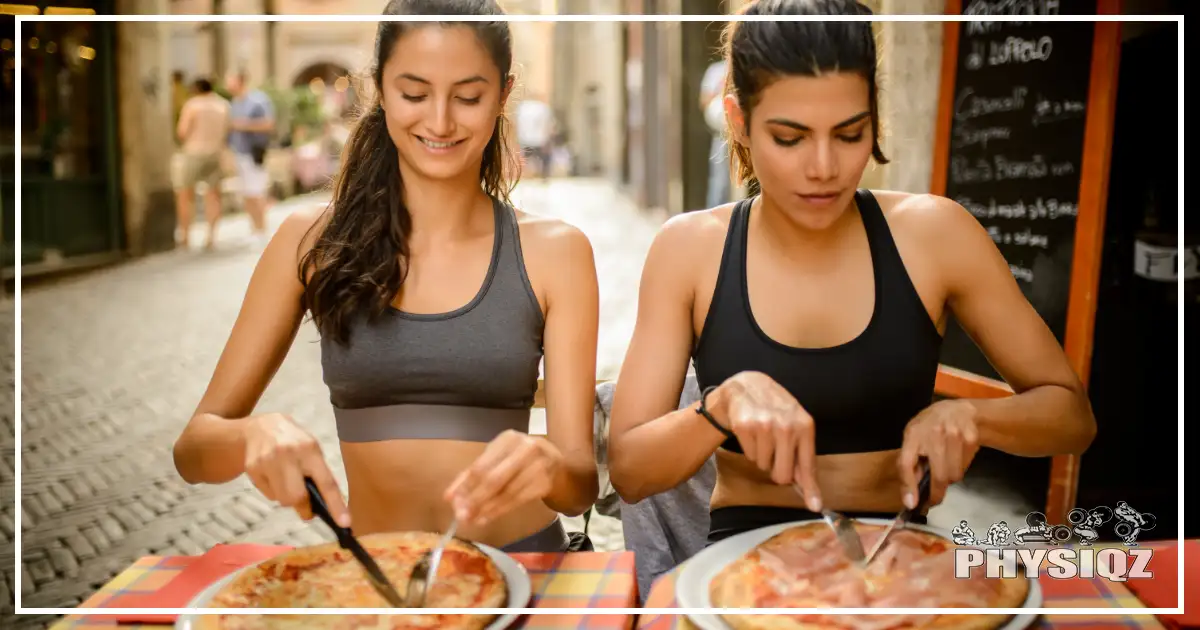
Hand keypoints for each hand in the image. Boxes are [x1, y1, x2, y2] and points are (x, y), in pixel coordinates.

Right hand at [242, 413, 349, 526]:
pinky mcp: (252, 468)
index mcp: (309, 449)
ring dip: (288, 499)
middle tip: (308, 510)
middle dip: (304, 508)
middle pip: (297, 497)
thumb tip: (326, 504)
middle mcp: (287, 454)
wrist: (260, 428)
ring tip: (288, 483)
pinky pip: (268, 495)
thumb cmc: (293, 441)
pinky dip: (274, 492)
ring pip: (282, 499)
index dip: (336, 504)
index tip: (344, 522)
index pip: (326, 482)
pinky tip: (274, 477)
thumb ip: (319, 472)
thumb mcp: (311, 449)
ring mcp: (267, 461)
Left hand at [444, 430, 561, 526]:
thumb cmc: (520, 459)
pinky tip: (488, 518)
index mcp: (508, 439)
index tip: (450, 500)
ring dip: (487, 509)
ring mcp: (538, 465)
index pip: (482, 464)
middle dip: (475, 499)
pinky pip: (518, 500)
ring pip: (506, 492)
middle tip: (461, 516)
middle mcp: (525, 448)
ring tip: (472, 520)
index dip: (465, 484)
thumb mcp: (498, 459)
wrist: (556, 462)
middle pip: (494, 479)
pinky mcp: (545, 483)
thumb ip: (474, 475)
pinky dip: (500, 510)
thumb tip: (449, 496)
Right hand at [715, 371, 820, 511]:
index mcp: (804, 426)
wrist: (747, 387)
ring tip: (763, 437)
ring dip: (763, 457)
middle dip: (778, 472)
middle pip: (783, 474)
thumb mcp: (796, 426)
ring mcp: (764, 426)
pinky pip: (751, 457)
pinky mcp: (745, 427)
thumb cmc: (776, 410)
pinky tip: (753, 433)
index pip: (808, 465)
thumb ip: (803, 456)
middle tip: (776, 455)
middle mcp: (786, 426)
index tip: (814, 506)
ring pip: (764, 466)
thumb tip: (810, 493)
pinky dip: (751, 450)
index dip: (811, 488)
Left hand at [898, 399, 979, 508]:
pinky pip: (965, 468)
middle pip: (938, 476)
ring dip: (948, 479)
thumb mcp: (913, 438)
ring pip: (953, 476)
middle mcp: (933, 433)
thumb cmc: (930, 427)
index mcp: (913, 434)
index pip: (907, 463)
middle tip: (933, 498)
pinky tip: (956, 456)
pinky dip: (960, 469)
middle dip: (935, 493)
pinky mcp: (971, 439)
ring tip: (944, 466)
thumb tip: (910, 495)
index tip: (912, 504)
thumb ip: (910, 463)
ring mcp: (954, 435)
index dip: (909, 485)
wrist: (960, 410)